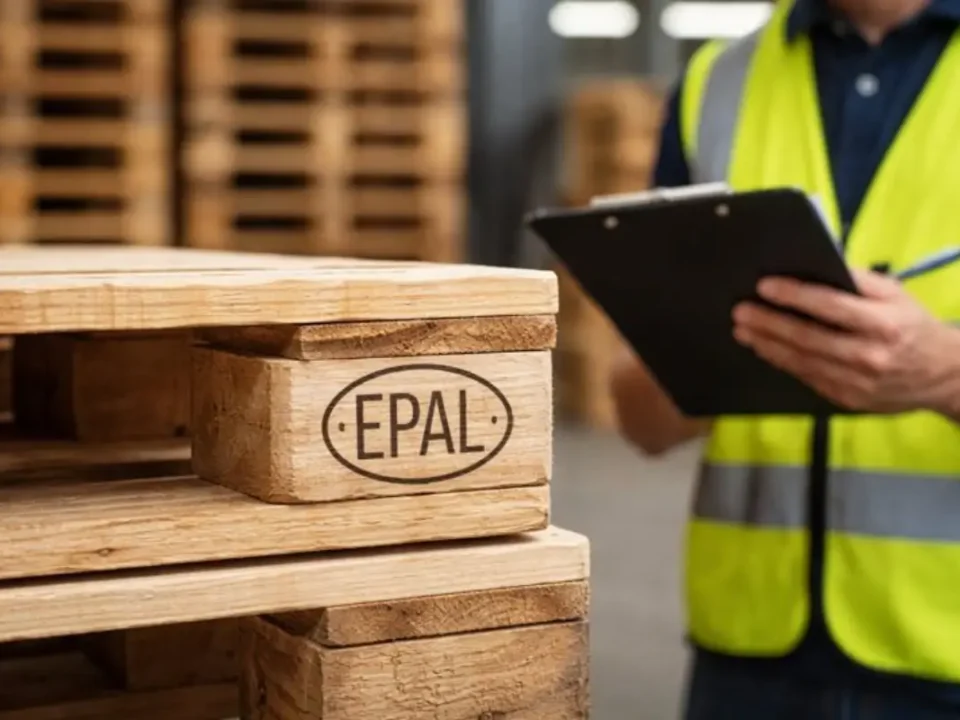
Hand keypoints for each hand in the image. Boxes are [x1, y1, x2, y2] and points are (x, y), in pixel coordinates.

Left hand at [732, 269, 959, 414]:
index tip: (764, 286)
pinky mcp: (847, 400)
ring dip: (767, 345)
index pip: (830, 307)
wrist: (943, 376)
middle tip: (740, 311)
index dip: (794, 296)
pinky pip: (807, 378)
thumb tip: (818, 266)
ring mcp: (857, 383)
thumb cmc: (913, 326)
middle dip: (769, 323)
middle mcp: (869, 356)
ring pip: (802, 362)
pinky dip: (783, 362)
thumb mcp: (896, 295)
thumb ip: (859, 281)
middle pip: (808, 338)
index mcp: (884, 324)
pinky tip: (764, 348)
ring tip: (743, 330)